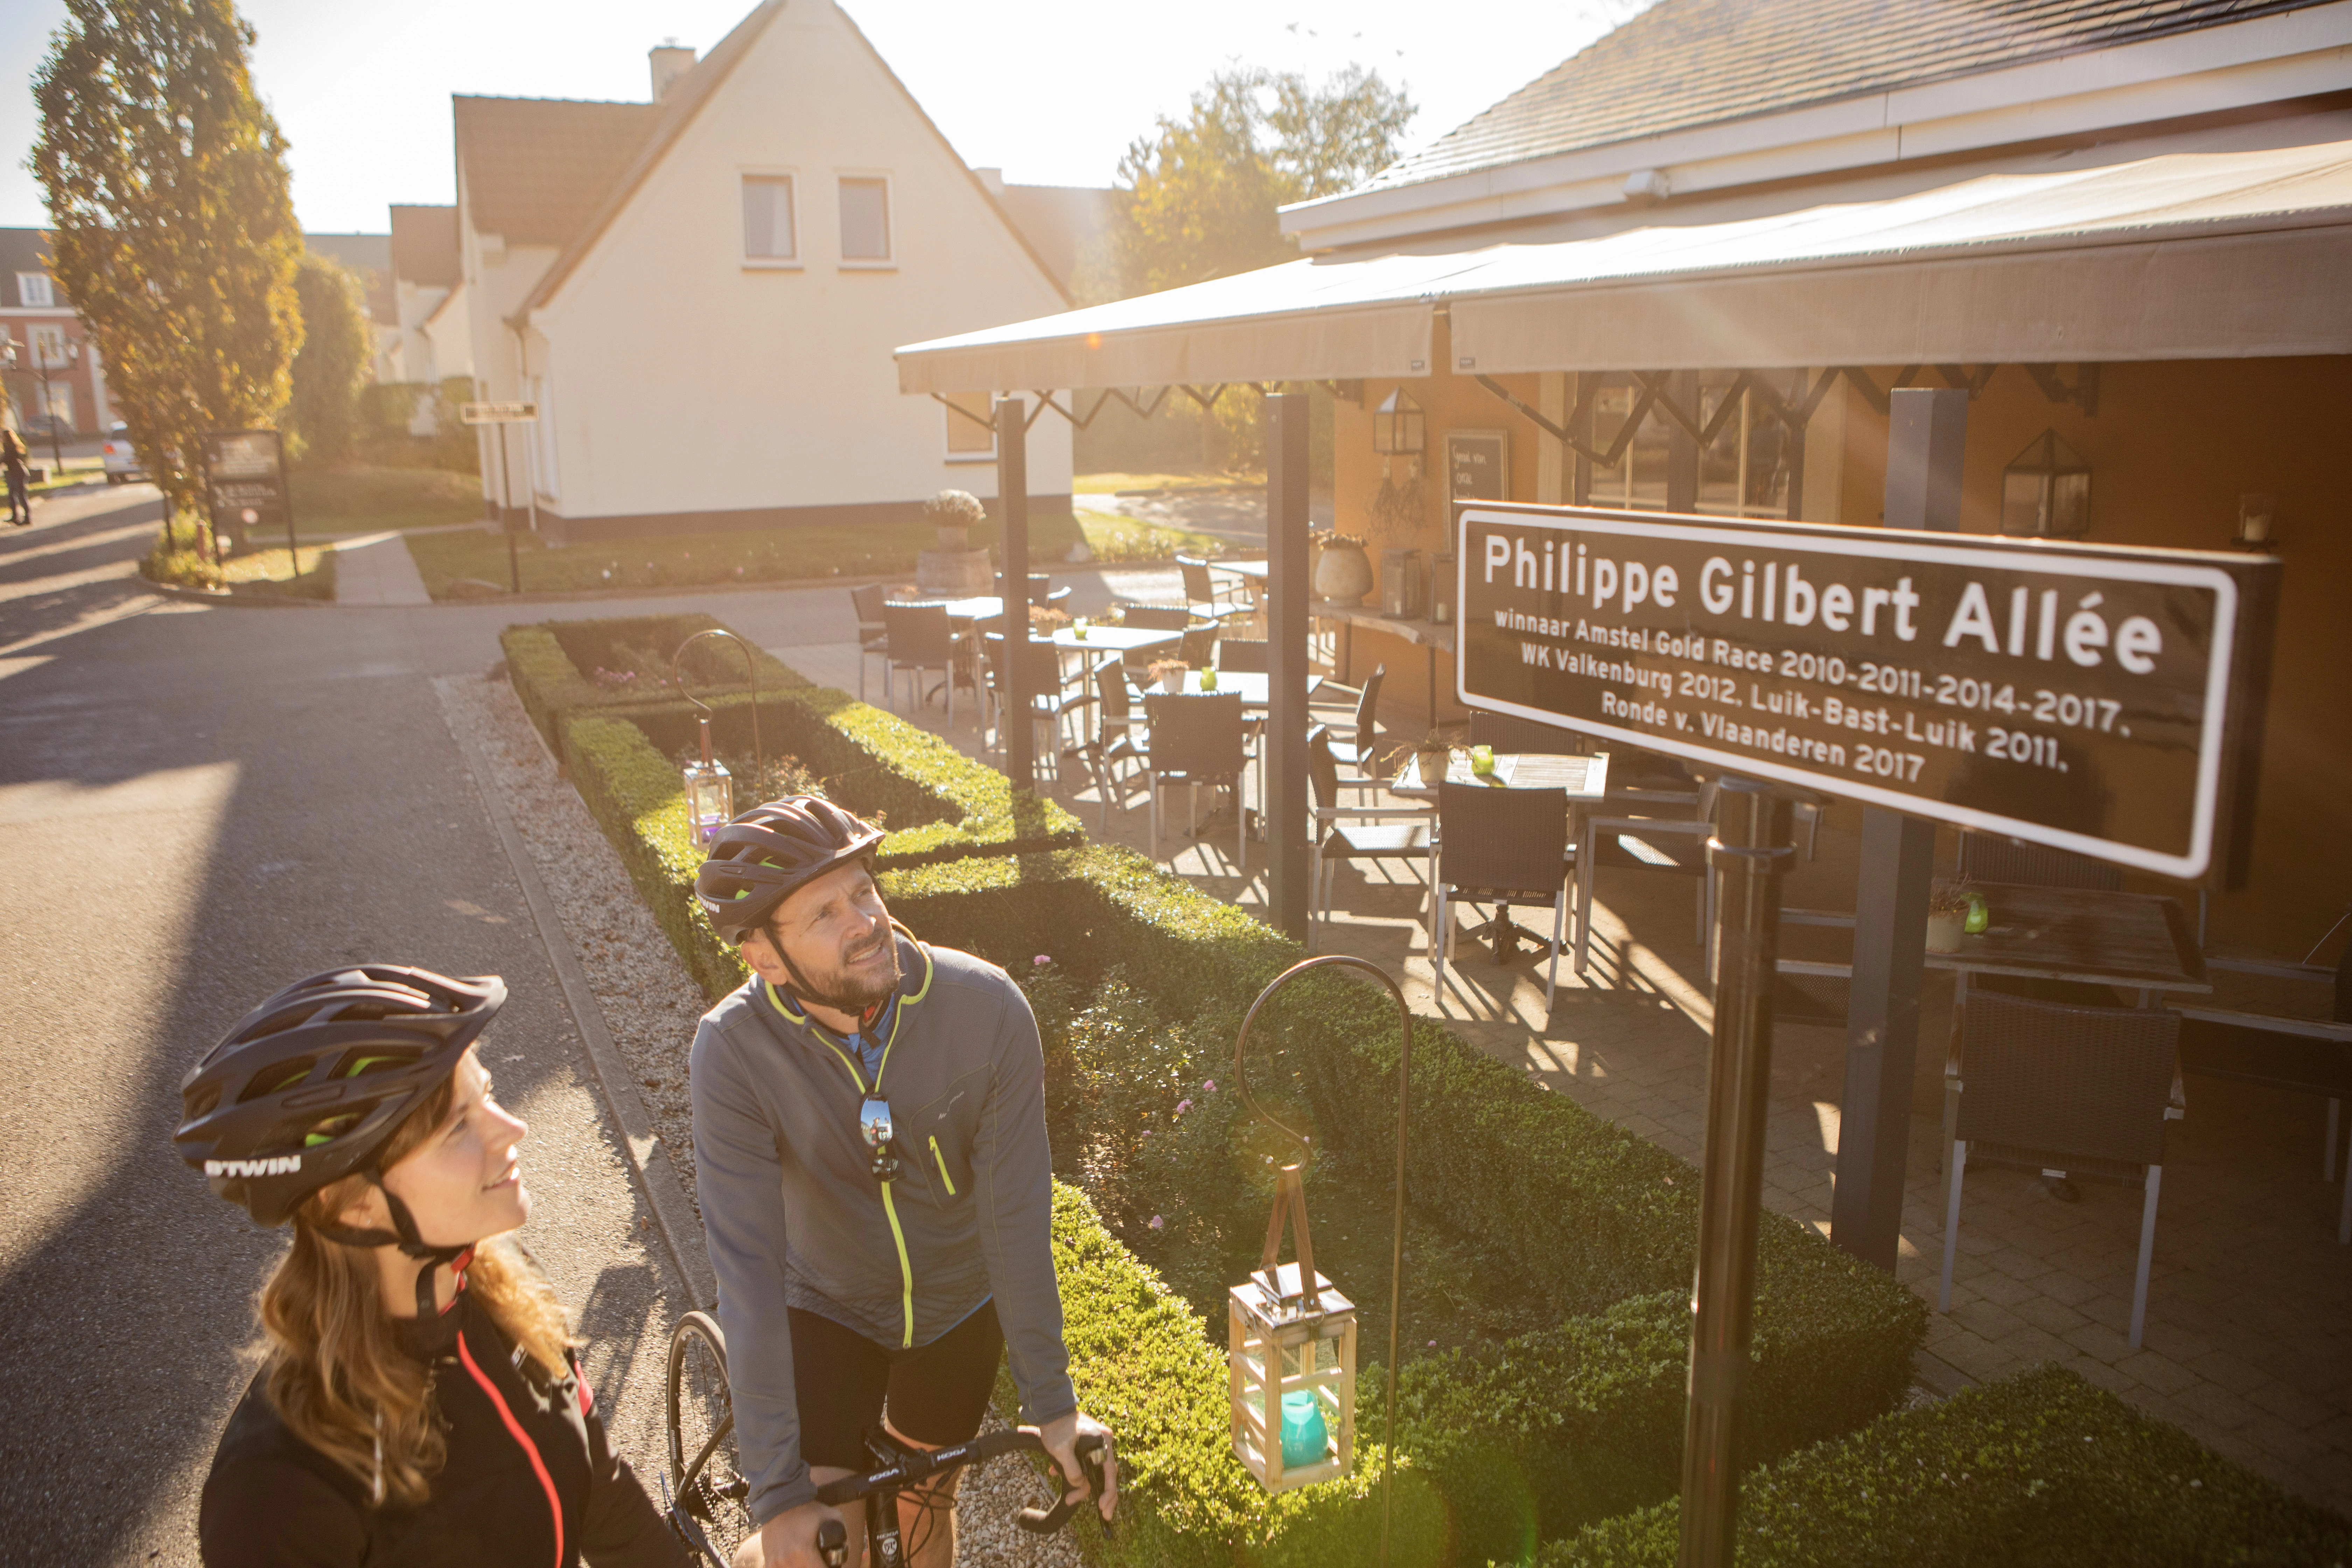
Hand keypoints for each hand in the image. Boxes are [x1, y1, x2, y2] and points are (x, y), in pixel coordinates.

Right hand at [729, 1497, 846, 1567]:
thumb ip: (844, 1536)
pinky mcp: (769, 1563)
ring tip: (810, 1560)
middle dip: (817, 1567)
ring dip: (804, 1567)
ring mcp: (775, 1564)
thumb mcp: (833, 1516)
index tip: (831, 1564)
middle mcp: (786, 1560)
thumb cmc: (807, 1510)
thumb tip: (845, 1552)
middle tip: (820, 1561)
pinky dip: (793, 1566)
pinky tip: (797, 1561)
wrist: (779, 1502)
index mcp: (802, 1551)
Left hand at [1032, 1409, 1117, 1522]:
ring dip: (1082, 1483)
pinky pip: (1087, 1462)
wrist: (1049, 1408)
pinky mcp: (1088, 1443)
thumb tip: (1080, 1484)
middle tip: (1099, 1512)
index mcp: (1103, 1441)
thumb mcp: (1061, 1450)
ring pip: (1094, 1470)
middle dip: (1098, 1494)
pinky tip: (1057, 1473)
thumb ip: (1072, 1470)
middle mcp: (1104, 1442)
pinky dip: (1076, 1472)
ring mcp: (1097, 1442)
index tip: (1103, 1509)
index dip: (1108, 1493)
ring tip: (1069, 1496)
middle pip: (1105, 1474)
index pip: (1110, 1473)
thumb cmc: (1056, 1427)